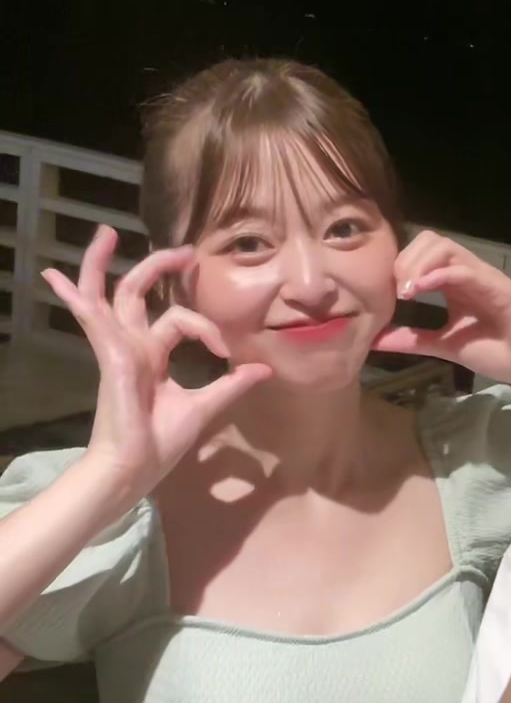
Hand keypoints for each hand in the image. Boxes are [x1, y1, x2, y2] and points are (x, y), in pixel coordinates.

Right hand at [42, 227, 271, 504]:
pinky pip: (92, 317)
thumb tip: (262, 369)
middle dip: (158, 266)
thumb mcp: (205, 406)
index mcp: (152, 356)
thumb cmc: (160, 443)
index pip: (177, 319)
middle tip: (185, 250)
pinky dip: (77, 295)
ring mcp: (118, 348)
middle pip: (137, 294)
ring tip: (105, 233)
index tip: (226, 349)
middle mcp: (132, 346)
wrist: (134, 469)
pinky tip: (56, 277)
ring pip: (108, 295)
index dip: (206, 328)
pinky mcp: (110, 354)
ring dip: (103, 263)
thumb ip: (231, 384)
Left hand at [370, 232, 510, 392]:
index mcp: (456, 282)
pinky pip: (464, 270)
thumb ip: (413, 339)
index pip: (422, 253)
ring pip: (445, 247)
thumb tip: (376, 339)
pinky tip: (421, 291)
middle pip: (430, 240)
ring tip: (407, 292)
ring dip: (418, 264)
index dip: (399, 266)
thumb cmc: (499, 353)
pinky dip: (439, 275)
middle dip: (405, 260)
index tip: (388, 295)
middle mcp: (469, 273)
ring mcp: (484, 277)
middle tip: (396, 291)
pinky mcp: (498, 287)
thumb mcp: (445, 346)